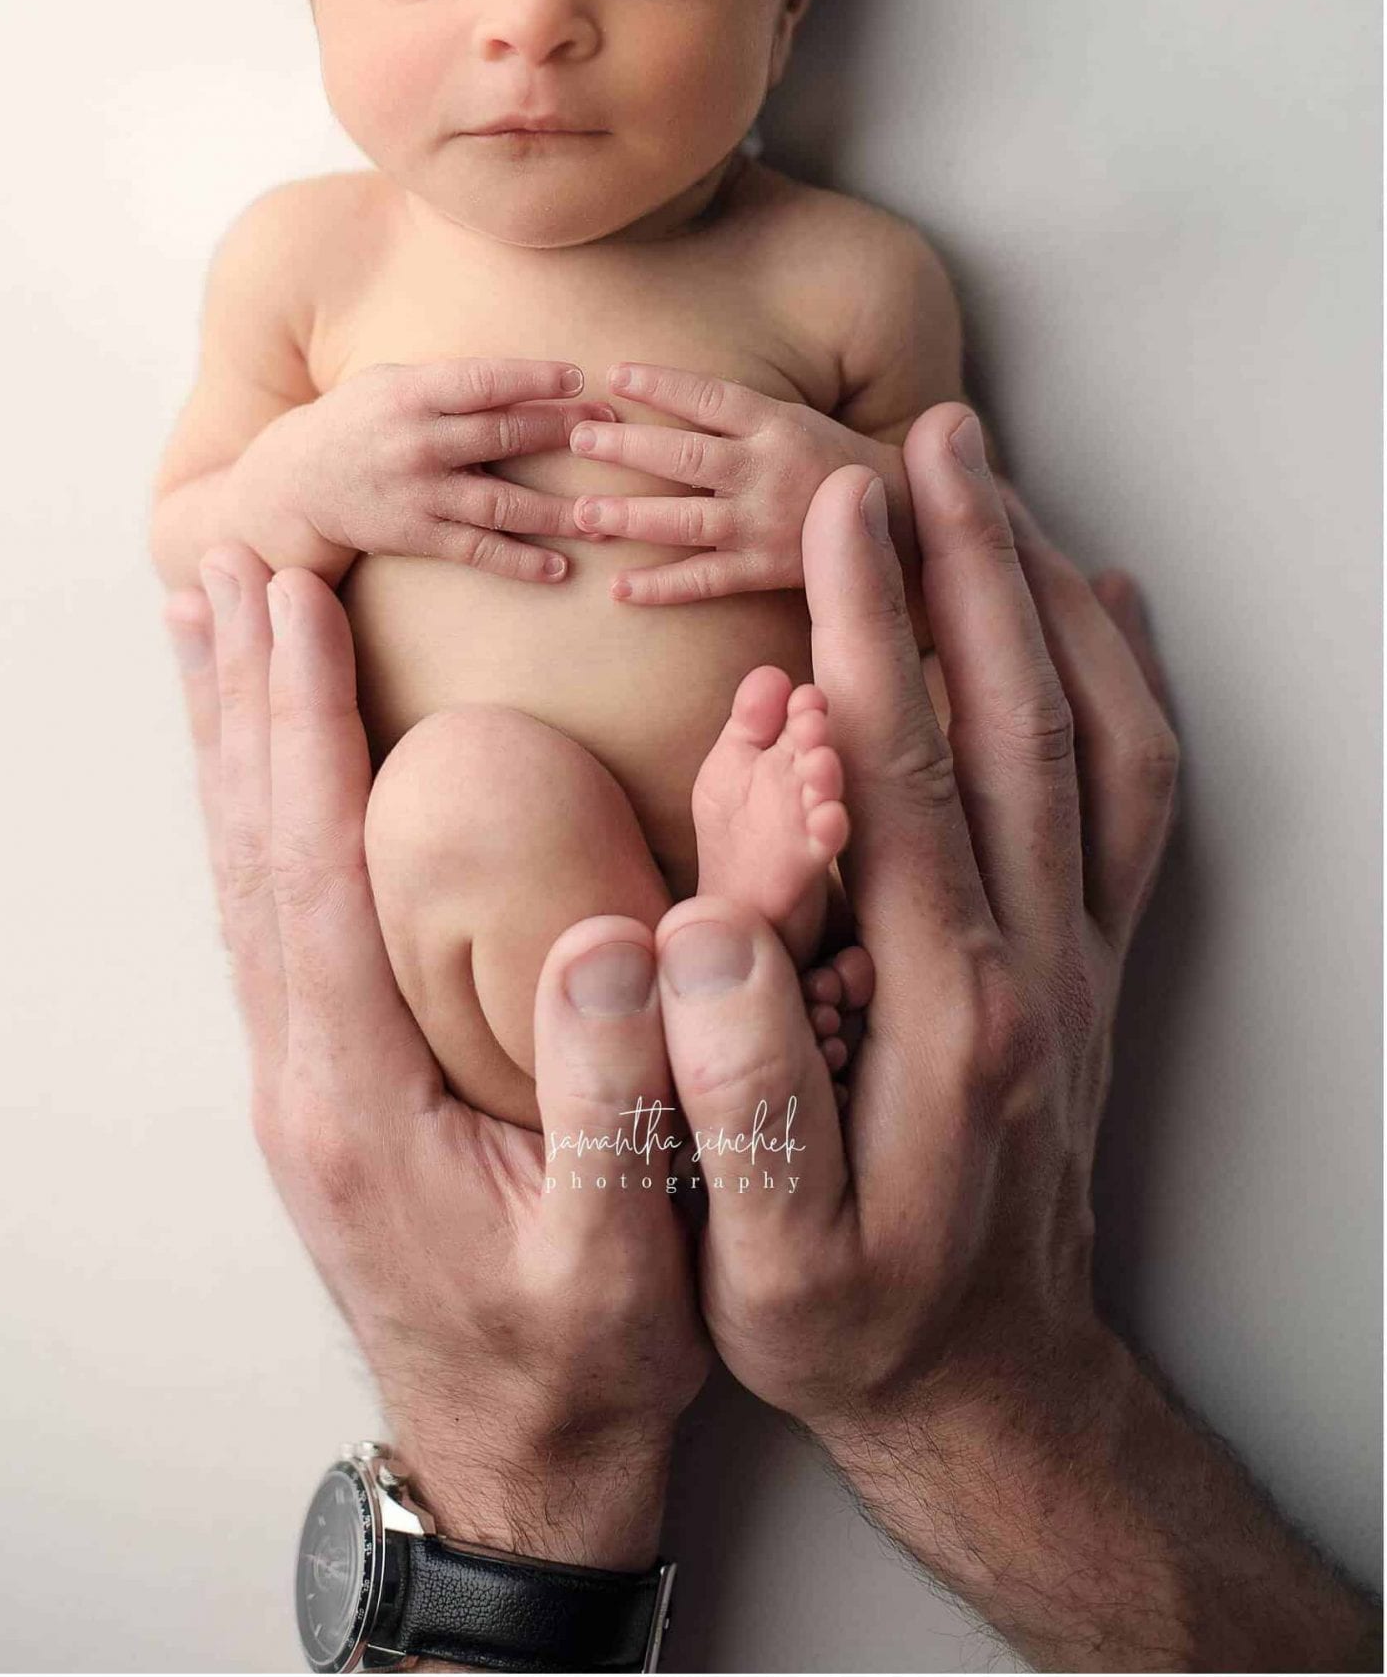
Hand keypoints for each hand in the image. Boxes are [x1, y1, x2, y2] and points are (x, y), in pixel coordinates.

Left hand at [163, 544, 709, 1570]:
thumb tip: (619, 945)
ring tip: (221, 626)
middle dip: (243, 697)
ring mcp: (305, 1076)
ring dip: (235, 740)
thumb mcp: (627, 1254)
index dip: (300, 728)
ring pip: (250, 871)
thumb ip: (618, 1103)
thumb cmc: (582, 1363)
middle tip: (231, 558)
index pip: (315, 872)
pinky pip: (275, 909)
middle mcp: (305, 1072)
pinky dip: (263, 809)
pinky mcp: (329, 1078)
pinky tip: (272, 767)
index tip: (293, 602)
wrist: (519, 1463)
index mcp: (360, 1094)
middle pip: (252, 847)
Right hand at [234, 357, 615, 585]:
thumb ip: (452, 381)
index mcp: (412, 393)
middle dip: (564, 434)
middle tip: (615, 434)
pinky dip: (520, 562)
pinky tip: (560, 567)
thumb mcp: (392, 382)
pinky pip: (477, 551)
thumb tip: (526, 378)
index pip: (485, 381)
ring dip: (558, 511)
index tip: (580, 382)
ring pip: (501, 503)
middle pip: (505, 437)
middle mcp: (417, 443)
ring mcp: (418, 494)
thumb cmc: (357, 421)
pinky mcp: (416, 536)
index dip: (536, 380)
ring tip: (605, 515)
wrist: (293, 484)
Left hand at [564, 361, 920, 612]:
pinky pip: (705, 580)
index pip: (710, 398)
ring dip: (629, 517)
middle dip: (627, 447)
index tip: (615, 373)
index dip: (662, 384)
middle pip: (685, 457)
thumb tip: (666, 394)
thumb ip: (737, 413)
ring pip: (684, 520)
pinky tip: (619, 589)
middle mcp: (766, 471)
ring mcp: (763, 524)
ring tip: (581, 514)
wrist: (899, 520)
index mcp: (776, 424)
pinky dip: (661, 587)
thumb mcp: (795, 419)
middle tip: (577, 439)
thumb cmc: (832, 459)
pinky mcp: (765, 570)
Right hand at [650, 404, 1177, 1432]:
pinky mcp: (1093, 962)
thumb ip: (736, 1097)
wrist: (989, 1392)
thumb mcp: (766, 1258)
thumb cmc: (852, 1322)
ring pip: (1090, 741)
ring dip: (1044, 602)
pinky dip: (1123, 683)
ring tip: (993, 487)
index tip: (840, 506)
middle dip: (968, 565)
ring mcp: (1079, 955)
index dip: (872, 631)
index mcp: (946, 1012)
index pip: (905, 778)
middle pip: (1013, 723)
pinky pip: (1134, 798)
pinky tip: (1096, 610)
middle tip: (926, 438)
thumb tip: (695, 936)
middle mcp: (1034, 962)